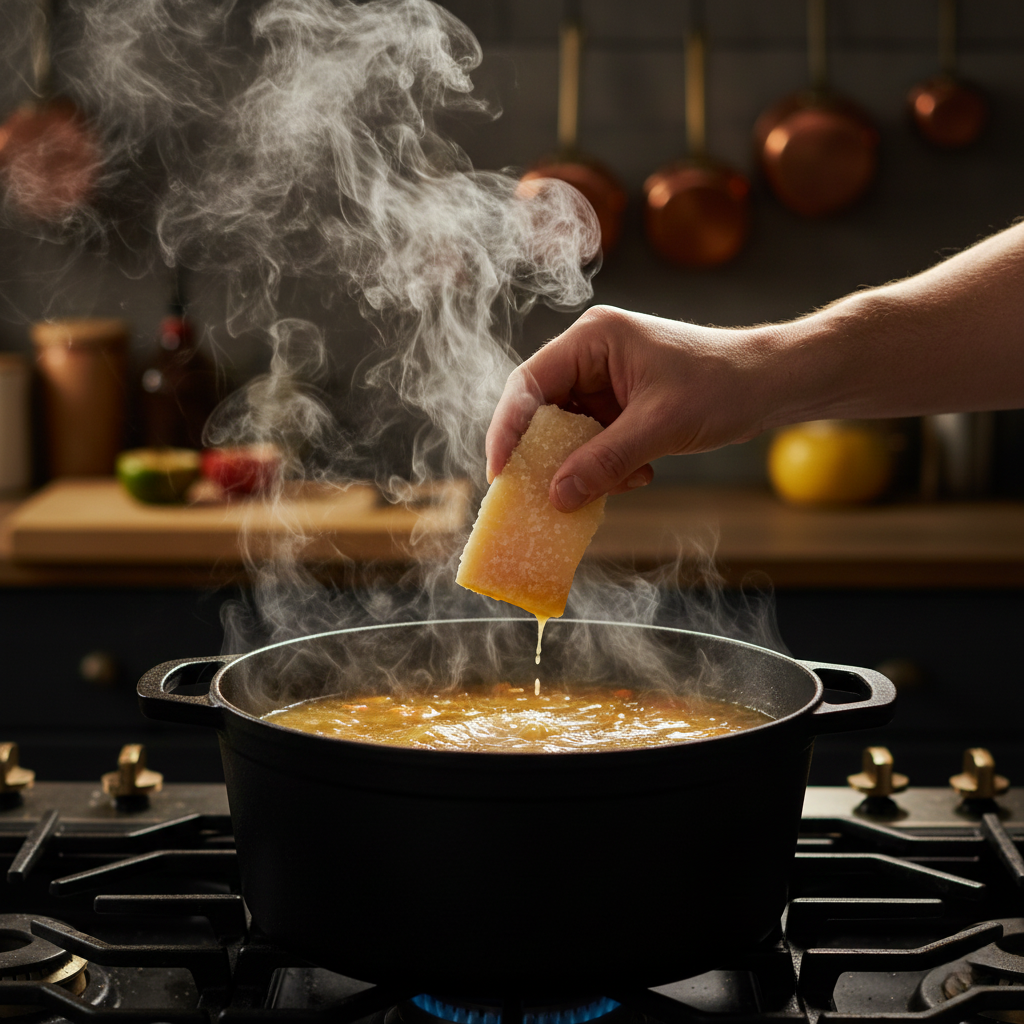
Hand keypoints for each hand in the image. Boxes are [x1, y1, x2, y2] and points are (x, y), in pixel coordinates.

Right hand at [486, 305, 772, 510]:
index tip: (500, 472)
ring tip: (620, 481)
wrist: (770, 385)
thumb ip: (603, 461)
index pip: (529, 383)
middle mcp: (591, 356)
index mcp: (593, 339)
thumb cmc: (721, 386)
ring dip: (584, 465)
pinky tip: (639, 473)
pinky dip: (606, 465)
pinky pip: (592, 442)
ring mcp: (604, 381)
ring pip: (567, 433)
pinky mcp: (619, 405)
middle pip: (542, 410)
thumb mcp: (658, 427)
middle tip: (544, 493)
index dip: (507, 429)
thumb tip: (555, 497)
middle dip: (548, 455)